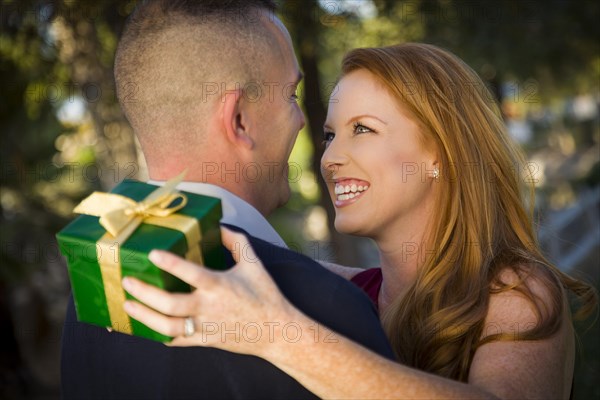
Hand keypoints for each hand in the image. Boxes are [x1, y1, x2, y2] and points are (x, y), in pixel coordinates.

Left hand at [122, 227, 296, 355]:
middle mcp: (209, 307)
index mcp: (220, 285)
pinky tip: (145, 328)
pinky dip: (158, 336)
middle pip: (169, 303)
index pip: (189, 272)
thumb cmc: (266, 295)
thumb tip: (219, 226)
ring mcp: (205, 327)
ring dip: (144, 316)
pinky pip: (176, 342)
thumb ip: (236, 241)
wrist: (277, 331)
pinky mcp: (205, 341)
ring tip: (127, 304)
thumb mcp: (254, 263)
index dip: (169, 263)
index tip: (152, 254)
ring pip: (167, 327)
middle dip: (144, 292)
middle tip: (127, 281)